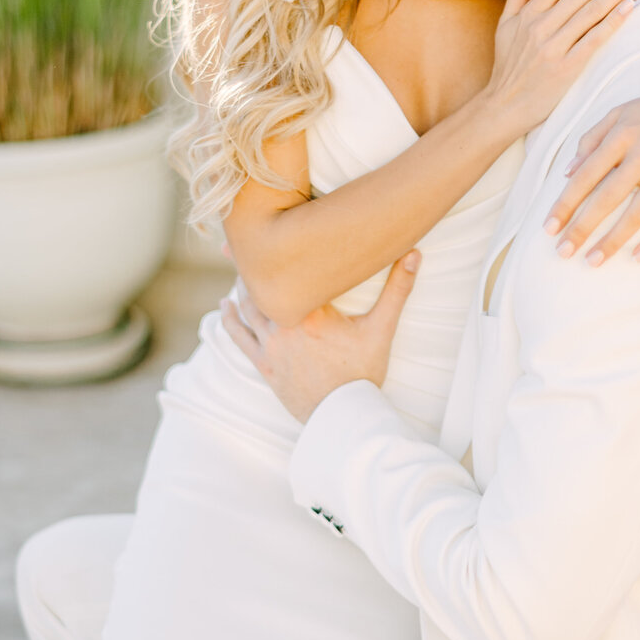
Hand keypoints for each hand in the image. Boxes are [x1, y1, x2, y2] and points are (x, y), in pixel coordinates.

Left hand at [221, 252, 420, 422]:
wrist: (344, 417)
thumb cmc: (364, 373)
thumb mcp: (382, 329)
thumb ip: (398, 289)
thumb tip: (415, 253)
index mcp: (312, 310)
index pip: (290, 268)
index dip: (276, 244)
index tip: (269, 222)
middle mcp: (284, 324)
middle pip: (260, 283)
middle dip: (252, 261)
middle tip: (243, 236)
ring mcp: (271, 346)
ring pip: (247, 306)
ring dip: (242, 285)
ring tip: (240, 265)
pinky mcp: (264, 365)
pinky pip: (240, 336)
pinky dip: (230, 319)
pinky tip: (224, 305)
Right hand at [483, 0, 639, 138]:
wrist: (503, 107)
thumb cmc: (508, 66)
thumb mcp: (506, 24)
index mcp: (530, 12)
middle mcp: (542, 26)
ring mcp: (554, 47)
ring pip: (591, 11)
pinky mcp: (566, 69)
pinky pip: (593, 41)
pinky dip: (611, 23)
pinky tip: (630, 7)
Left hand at [544, 77, 639, 265]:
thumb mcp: (623, 112)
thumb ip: (591, 138)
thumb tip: (567, 171)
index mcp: (623, 135)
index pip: (586, 176)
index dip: (565, 204)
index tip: (549, 228)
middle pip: (607, 198)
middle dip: (582, 228)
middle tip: (563, 252)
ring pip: (637, 213)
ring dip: (613, 241)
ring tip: (592, 261)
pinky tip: (638, 257)